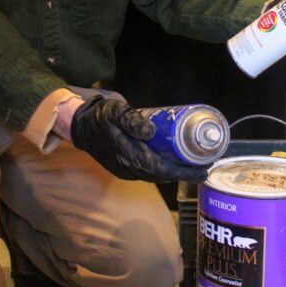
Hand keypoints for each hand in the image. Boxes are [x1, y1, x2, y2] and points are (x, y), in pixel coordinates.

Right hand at [70, 96, 207, 183]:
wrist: (80, 126)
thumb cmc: (100, 116)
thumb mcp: (115, 111)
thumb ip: (132, 120)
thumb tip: (150, 132)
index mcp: (128, 155)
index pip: (161, 168)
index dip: (183, 171)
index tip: (202, 170)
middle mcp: (128, 168)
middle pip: (162, 175)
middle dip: (184, 173)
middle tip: (205, 166)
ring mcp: (126, 170)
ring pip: (156, 176)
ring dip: (175, 173)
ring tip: (194, 165)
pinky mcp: (125, 168)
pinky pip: (149, 173)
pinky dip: (164, 170)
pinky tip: (174, 163)